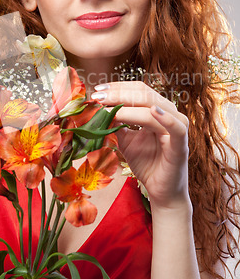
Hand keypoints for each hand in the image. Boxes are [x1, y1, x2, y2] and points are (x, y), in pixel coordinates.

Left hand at [93, 81, 189, 209]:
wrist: (161, 191)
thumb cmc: (146, 163)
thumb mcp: (125, 139)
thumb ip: (116, 123)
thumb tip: (98, 108)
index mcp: (157, 109)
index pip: (138, 89)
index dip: (117, 87)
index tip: (97, 91)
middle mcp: (169, 113)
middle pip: (143, 94)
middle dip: (118, 94)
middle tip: (97, 97)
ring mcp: (177, 126)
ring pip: (153, 107)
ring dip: (128, 105)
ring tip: (107, 107)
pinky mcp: (181, 144)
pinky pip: (176, 127)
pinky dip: (165, 118)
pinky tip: (152, 111)